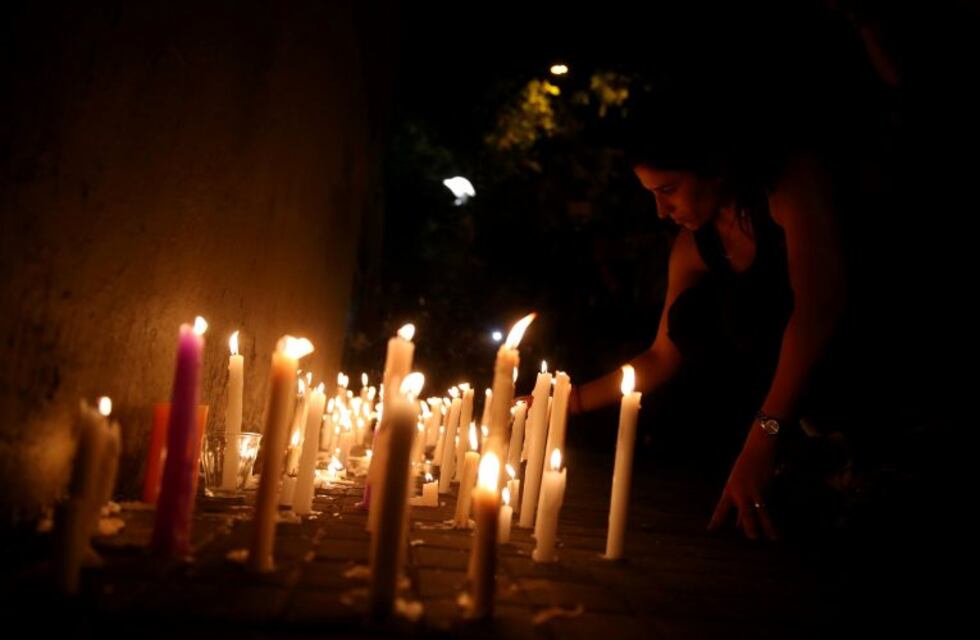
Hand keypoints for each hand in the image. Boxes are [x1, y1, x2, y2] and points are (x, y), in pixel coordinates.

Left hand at [708, 423, 780, 540]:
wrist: (759, 446)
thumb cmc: (747, 465)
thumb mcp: (737, 483)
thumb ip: (738, 505)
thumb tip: (738, 524)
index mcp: (730, 489)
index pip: (721, 508)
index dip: (716, 520)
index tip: (710, 530)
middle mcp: (741, 491)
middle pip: (745, 513)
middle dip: (749, 526)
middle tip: (753, 537)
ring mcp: (754, 490)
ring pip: (760, 512)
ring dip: (767, 526)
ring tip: (773, 538)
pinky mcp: (766, 488)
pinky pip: (769, 506)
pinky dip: (773, 518)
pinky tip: (778, 527)